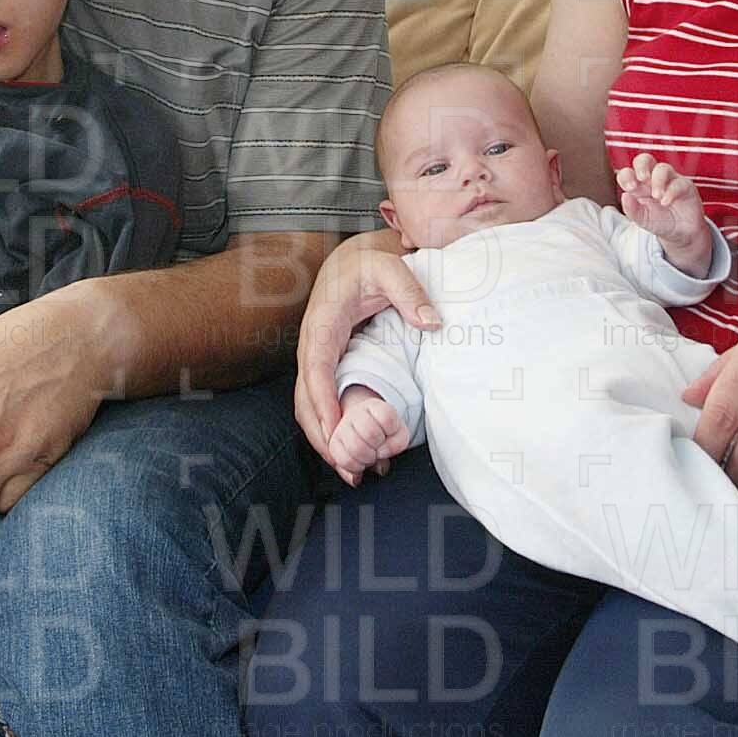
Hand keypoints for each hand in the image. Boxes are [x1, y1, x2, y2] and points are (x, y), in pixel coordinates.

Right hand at [294, 231, 438, 465]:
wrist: (346, 264)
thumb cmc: (366, 268)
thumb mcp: (389, 269)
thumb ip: (409, 293)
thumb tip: (432, 323)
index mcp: (323, 324)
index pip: (317, 368)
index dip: (324, 401)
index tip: (336, 430)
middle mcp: (311, 347)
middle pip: (305, 399)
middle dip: (323, 436)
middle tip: (348, 467)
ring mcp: (314, 361)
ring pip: (307, 408)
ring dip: (325, 441)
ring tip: (351, 472)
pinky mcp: (323, 370)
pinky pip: (319, 405)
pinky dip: (329, 432)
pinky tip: (350, 454)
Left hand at [616, 154, 710, 270]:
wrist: (680, 233)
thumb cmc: (659, 221)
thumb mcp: (642, 219)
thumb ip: (632, 210)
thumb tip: (624, 196)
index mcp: (639, 185)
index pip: (628, 172)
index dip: (626, 176)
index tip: (629, 188)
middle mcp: (653, 179)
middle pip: (645, 159)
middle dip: (641, 166)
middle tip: (642, 179)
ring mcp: (670, 180)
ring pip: (663, 168)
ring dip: (658, 180)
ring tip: (657, 196)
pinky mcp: (685, 186)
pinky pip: (678, 182)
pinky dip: (670, 191)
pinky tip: (666, 202)